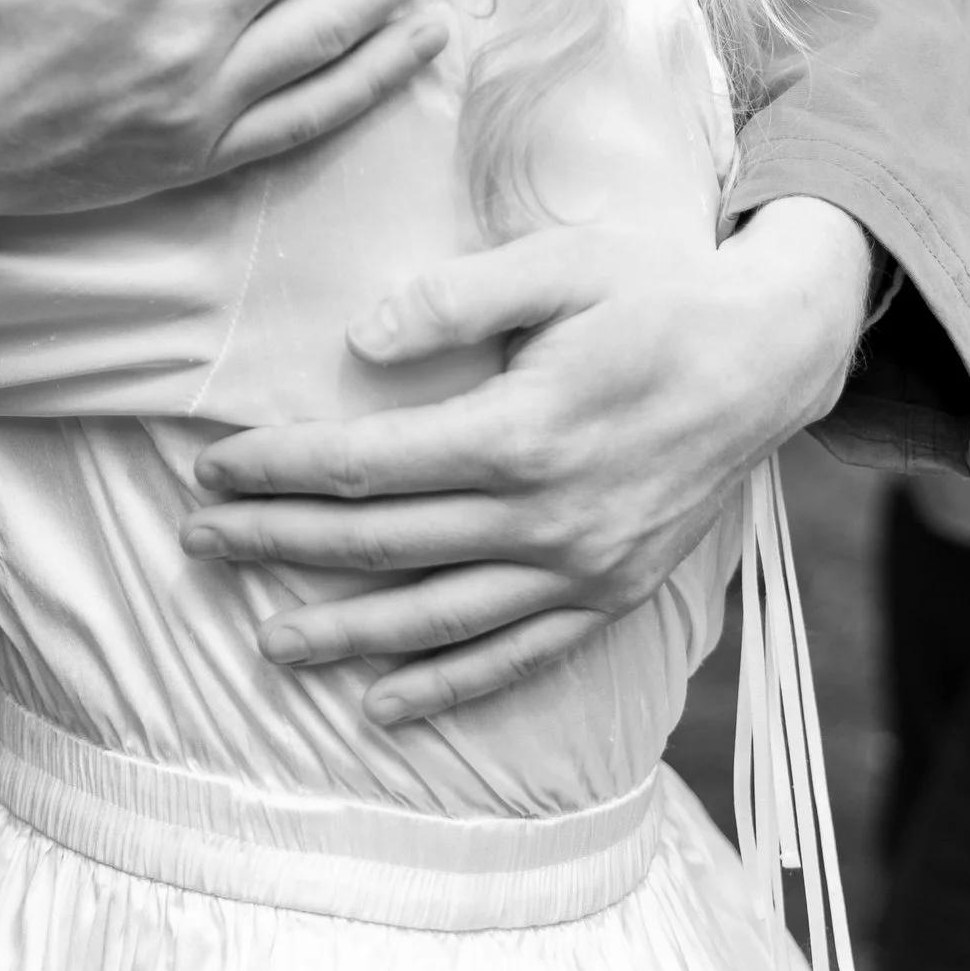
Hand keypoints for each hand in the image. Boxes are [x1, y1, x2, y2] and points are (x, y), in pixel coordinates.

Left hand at [178, 194, 873, 720]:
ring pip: (440, 617)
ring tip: (268, 641)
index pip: (366, 465)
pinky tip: (384, 706)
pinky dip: (449, 686)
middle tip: (199, 544)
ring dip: (347, 633)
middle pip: (383, 543)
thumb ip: (458, 297)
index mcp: (520, 433)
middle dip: (281, 544)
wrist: (769, 353)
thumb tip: (363, 340)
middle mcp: (547, 517)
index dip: (280, 470)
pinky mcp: (612, 593)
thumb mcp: (559, 264)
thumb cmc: (654, 290)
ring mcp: (583, 567)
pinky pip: (518, 655)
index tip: (211, 470)